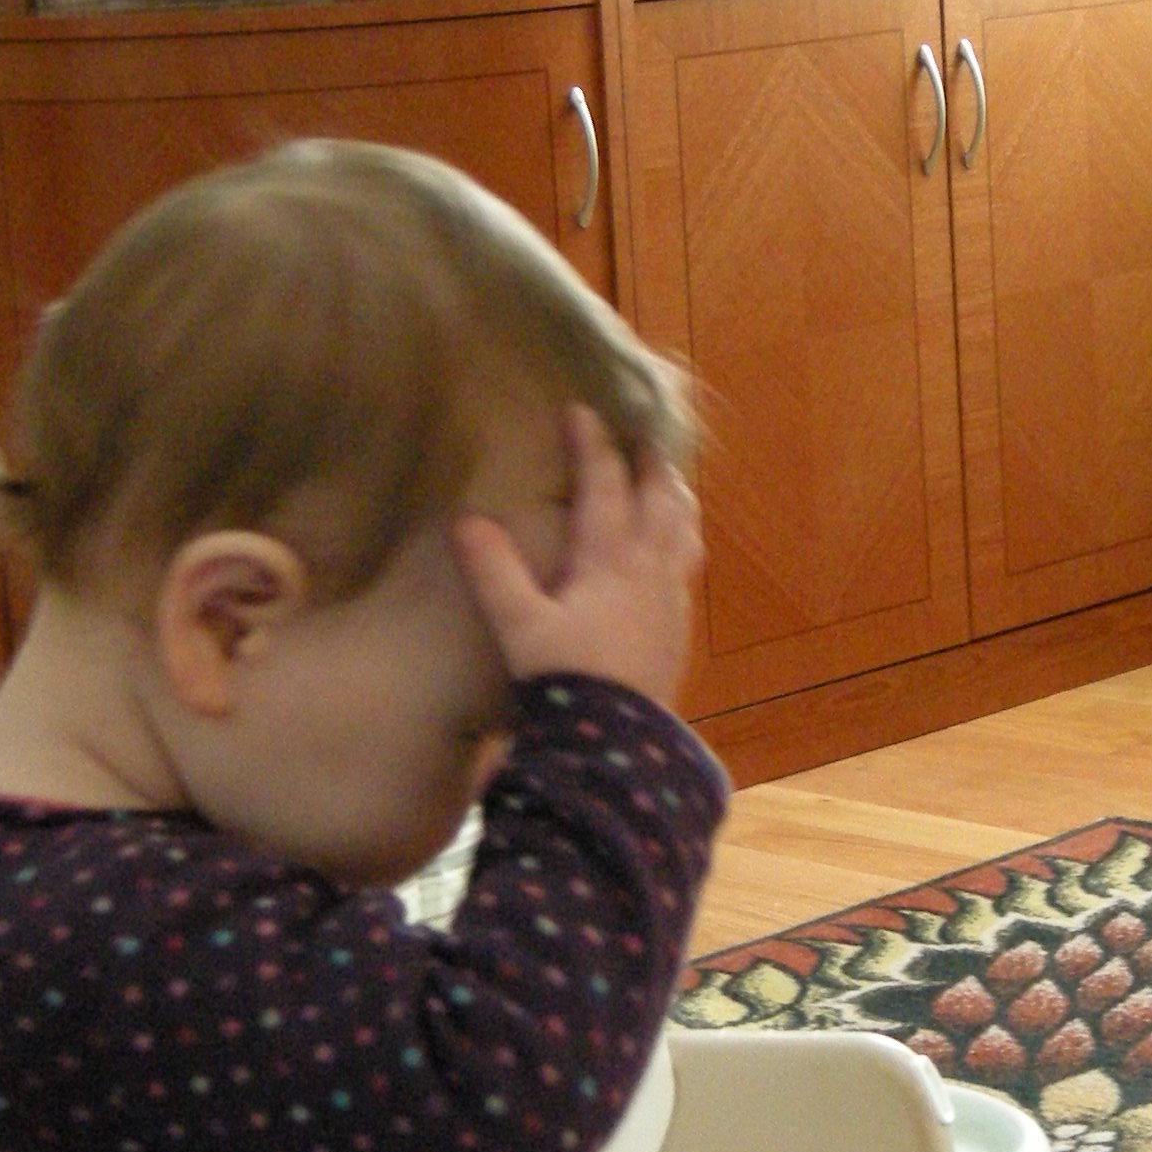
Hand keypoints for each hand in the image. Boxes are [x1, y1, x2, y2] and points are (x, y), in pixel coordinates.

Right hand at [457, 410, 701, 710]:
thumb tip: (465, 519)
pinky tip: (674, 552)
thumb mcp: (519, 625)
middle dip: (650, 463)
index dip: (592, 445)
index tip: (582, 410)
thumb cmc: (566, 679)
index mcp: (609, 557)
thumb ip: (494, 570)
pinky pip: (686, 566)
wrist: (617, 741)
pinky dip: (681, 540)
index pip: (604, 484)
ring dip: (675, 498)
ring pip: (682, 530)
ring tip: (670, 482)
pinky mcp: (679, 627)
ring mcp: (670, 597)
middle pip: (658, 499)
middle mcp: (649, 568)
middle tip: (645, 435)